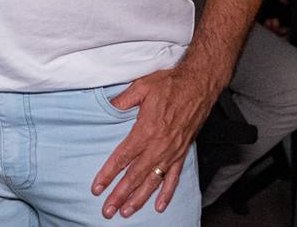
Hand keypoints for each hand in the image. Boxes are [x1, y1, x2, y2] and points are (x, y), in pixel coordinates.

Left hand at [91, 63, 219, 217]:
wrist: (198, 85)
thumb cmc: (170, 84)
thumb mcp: (141, 87)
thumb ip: (122, 100)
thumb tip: (107, 108)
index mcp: (145, 131)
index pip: (122, 158)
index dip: (108, 174)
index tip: (97, 188)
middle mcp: (159, 146)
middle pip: (135, 176)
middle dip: (120, 195)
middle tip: (107, 210)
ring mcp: (172, 152)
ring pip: (153, 182)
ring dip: (139, 199)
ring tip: (126, 212)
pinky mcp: (182, 153)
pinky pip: (174, 178)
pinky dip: (167, 194)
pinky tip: (159, 206)